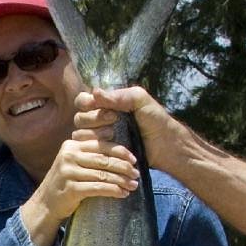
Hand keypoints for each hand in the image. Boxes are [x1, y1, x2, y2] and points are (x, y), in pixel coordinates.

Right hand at [24, 134, 139, 224]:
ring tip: (133, 185)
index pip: (101, 145)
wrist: (46, 203)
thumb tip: (115, 141)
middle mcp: (68, 156)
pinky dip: (113, 191)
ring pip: (102, 174)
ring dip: (121, 180)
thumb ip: (90, 152)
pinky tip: (122, 194)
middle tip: (137, 174)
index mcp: (71, 145)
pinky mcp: (71, 188)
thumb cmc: (66, 181)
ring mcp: (68, 172)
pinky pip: (97, 188)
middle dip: (123, 167)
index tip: (134, 160)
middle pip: (103, 159)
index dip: (120, 151)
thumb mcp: (74, 161)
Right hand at [78, 84, 194, 175]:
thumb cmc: (155, 119)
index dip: (89, 104)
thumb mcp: (140, 100)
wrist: (166, 145)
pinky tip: (114, 146)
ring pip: (80, 135)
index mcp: (106, 104)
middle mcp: (99, 120)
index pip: (83, 101)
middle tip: (114, 122)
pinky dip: (98, 147)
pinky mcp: (103, 153)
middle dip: (94, 120)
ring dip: (95, 134)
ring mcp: (100, 137)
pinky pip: (88, 151)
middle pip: (79, 118)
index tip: (109, 110)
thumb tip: (94, 91)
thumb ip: (118, 96)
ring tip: (113, 135)